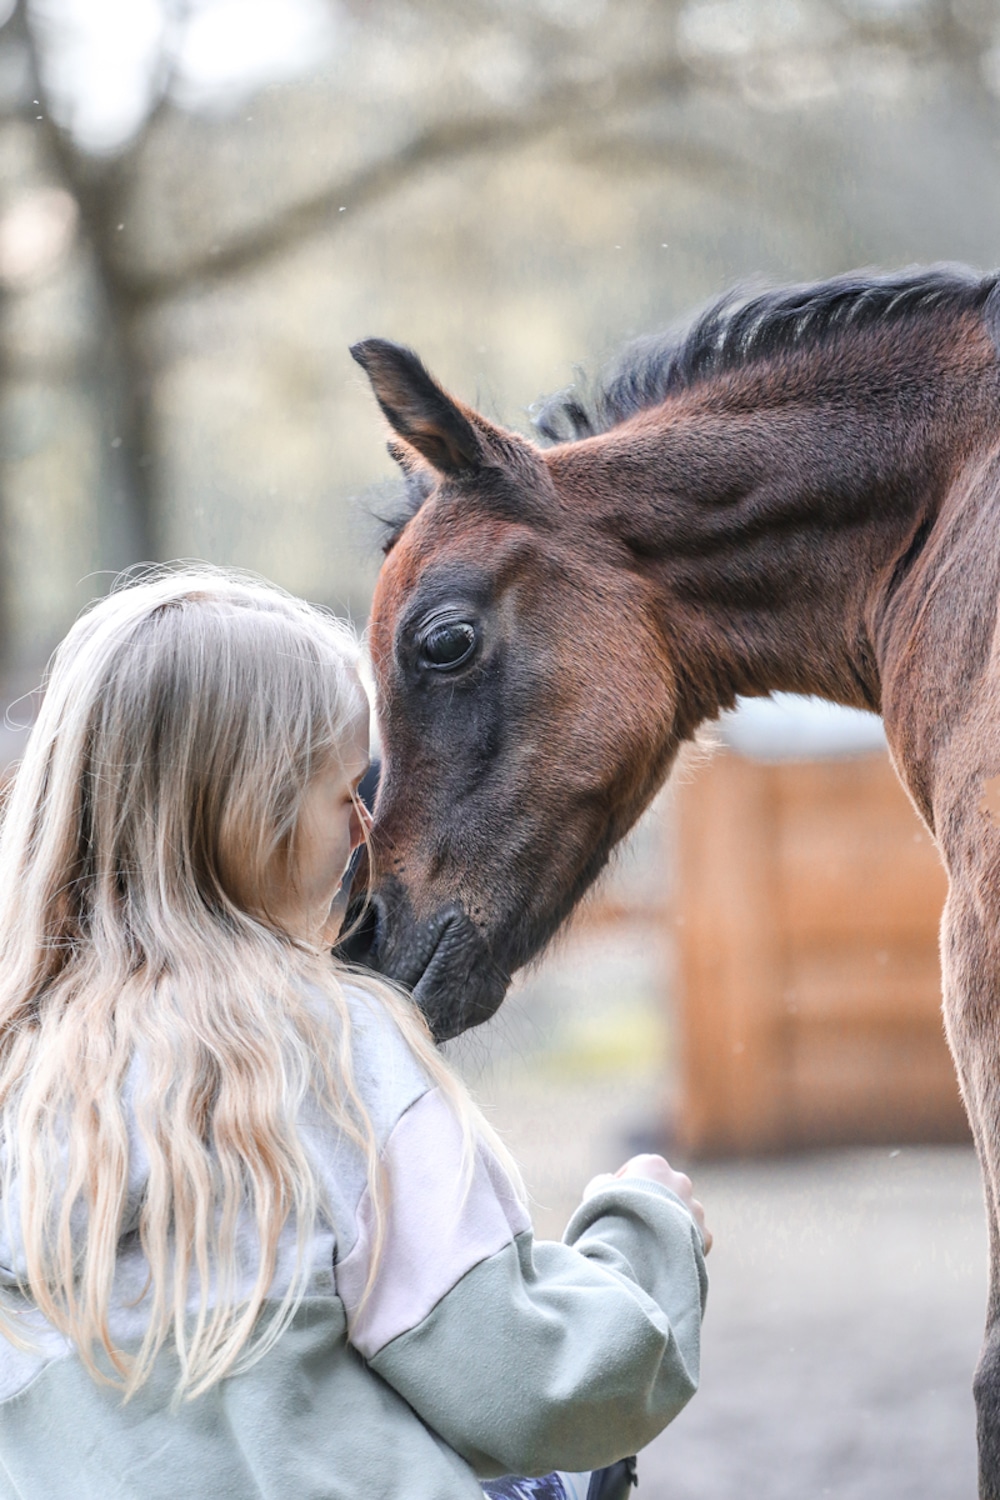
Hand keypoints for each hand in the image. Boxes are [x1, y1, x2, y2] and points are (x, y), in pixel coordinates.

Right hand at [587, 1154, 711, 1253]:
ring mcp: (695, 1208)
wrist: (635, 1252)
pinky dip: (683, 1245)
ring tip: (651, 1244)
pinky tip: (665, 1256)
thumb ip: (603, 1182)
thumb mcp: (596, 1194)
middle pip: (665, 1189)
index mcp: (654, 1165)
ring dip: (671, 1223)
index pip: (640, 1168)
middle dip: (653, 1203)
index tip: (615, 1202)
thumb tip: (608, 1181)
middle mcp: (679, 1181)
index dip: (625, 1185)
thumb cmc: (611, 1219)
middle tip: (635, 1224)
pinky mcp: (704, 1234)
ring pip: (683, 1212)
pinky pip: (693, 1237)